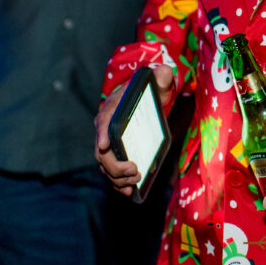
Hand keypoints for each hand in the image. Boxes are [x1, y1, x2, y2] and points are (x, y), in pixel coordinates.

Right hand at [93, 64, 174, 196]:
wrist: (146, 100)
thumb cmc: (149, 91)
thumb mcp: (157, 81)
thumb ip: (160, 76)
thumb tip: (164, 72)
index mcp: (112, 109)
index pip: (103, 121)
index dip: (102, 134)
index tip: (106, 146)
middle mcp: (105, 128)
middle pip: (102, 151)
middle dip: (115, 165)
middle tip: (135, 170)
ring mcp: (109, 144)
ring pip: (105, 165)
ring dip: (117, 178)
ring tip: (135, 181)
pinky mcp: (117, 155)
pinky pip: (112, 173)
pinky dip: (118, 184)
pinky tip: (130, 192)